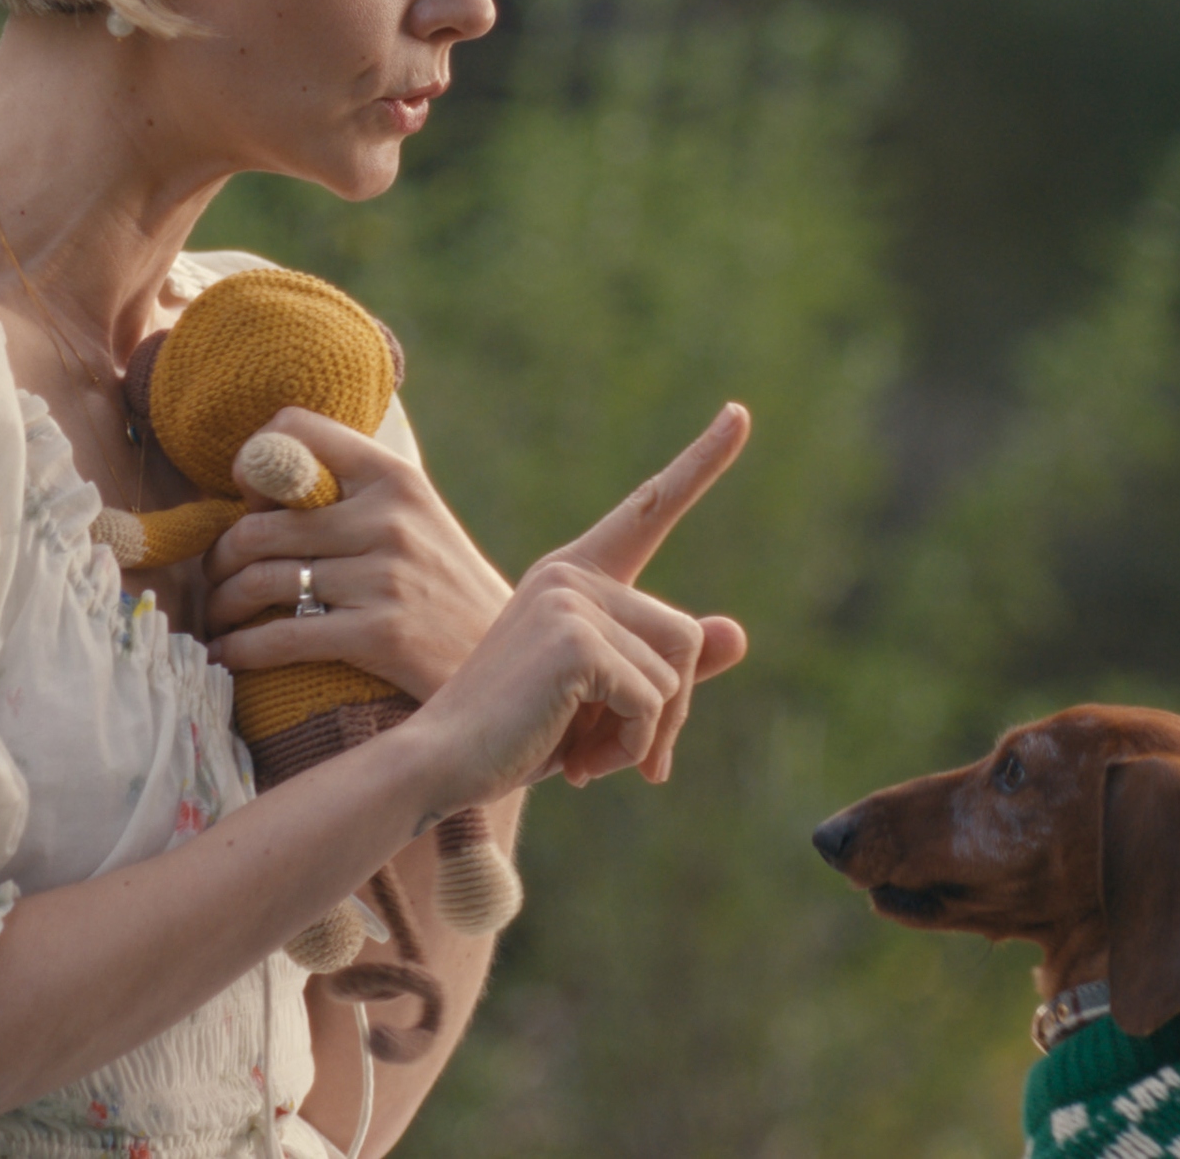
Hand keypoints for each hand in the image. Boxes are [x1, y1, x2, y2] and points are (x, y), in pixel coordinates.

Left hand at [199, 407, 514, 701]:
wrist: (516, 664)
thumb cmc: (445, 591)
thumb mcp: (415, 522)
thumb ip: (352, 497)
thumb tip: (257, 486)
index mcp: (394, 477)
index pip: (296, 428)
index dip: (253, 460)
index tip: (248, 501)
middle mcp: (388, 517)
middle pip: (259, 523)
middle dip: (221, 556)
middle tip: (216, 578)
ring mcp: (385, 576)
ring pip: (260, 580)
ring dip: (223, 605)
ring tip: (220, 619)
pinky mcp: (380, 634)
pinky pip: (280, 637)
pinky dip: (240, 650)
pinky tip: (229, 656)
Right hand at [396, 404, 752, 812]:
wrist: (440, 764)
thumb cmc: (516, 735)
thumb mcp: (601, 699)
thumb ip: (665, 667)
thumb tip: (739, 633)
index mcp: (574, 575)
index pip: (648, 509)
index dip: (701, 461)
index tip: (738, 414)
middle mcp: (571, 574)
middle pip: (685, 635)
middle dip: (667, 713)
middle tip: (624, 759)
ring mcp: (571, 601)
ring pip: (675, 676)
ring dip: (645, 736)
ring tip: (586, 759)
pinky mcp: (576, 641)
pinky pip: (652, 700)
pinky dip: (630, 746)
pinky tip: (578, 763)